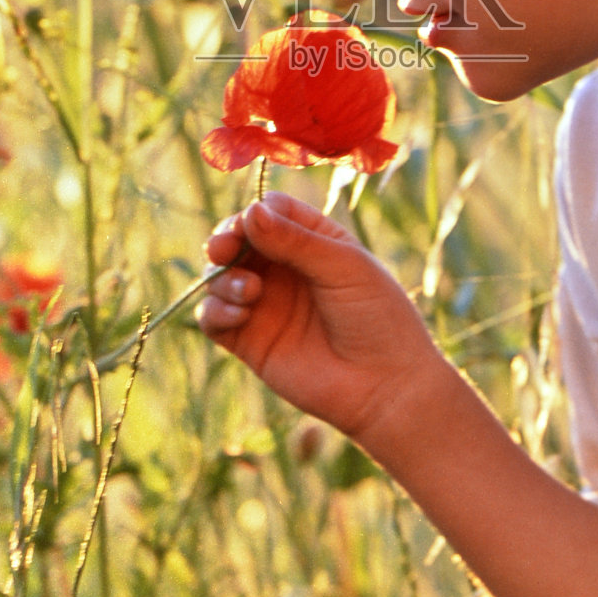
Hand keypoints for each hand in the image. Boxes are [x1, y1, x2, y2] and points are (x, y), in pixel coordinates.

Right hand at [199, 191, 441, 446]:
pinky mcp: (250, 341)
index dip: (255, 213)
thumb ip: (295, 241)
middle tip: (223, 249)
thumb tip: (251, 211)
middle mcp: (284, 268)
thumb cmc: (377, 317)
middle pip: (237, 239)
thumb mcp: (343, 267)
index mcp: (313, 241)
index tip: (249, 223)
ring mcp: (265, 304)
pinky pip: (212, 318)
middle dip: (225, 240)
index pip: (271, 211)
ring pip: (220, 277)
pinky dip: (214, 310)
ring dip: (223, 278)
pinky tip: (239, 314)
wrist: (385, 386)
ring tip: (250, 293)